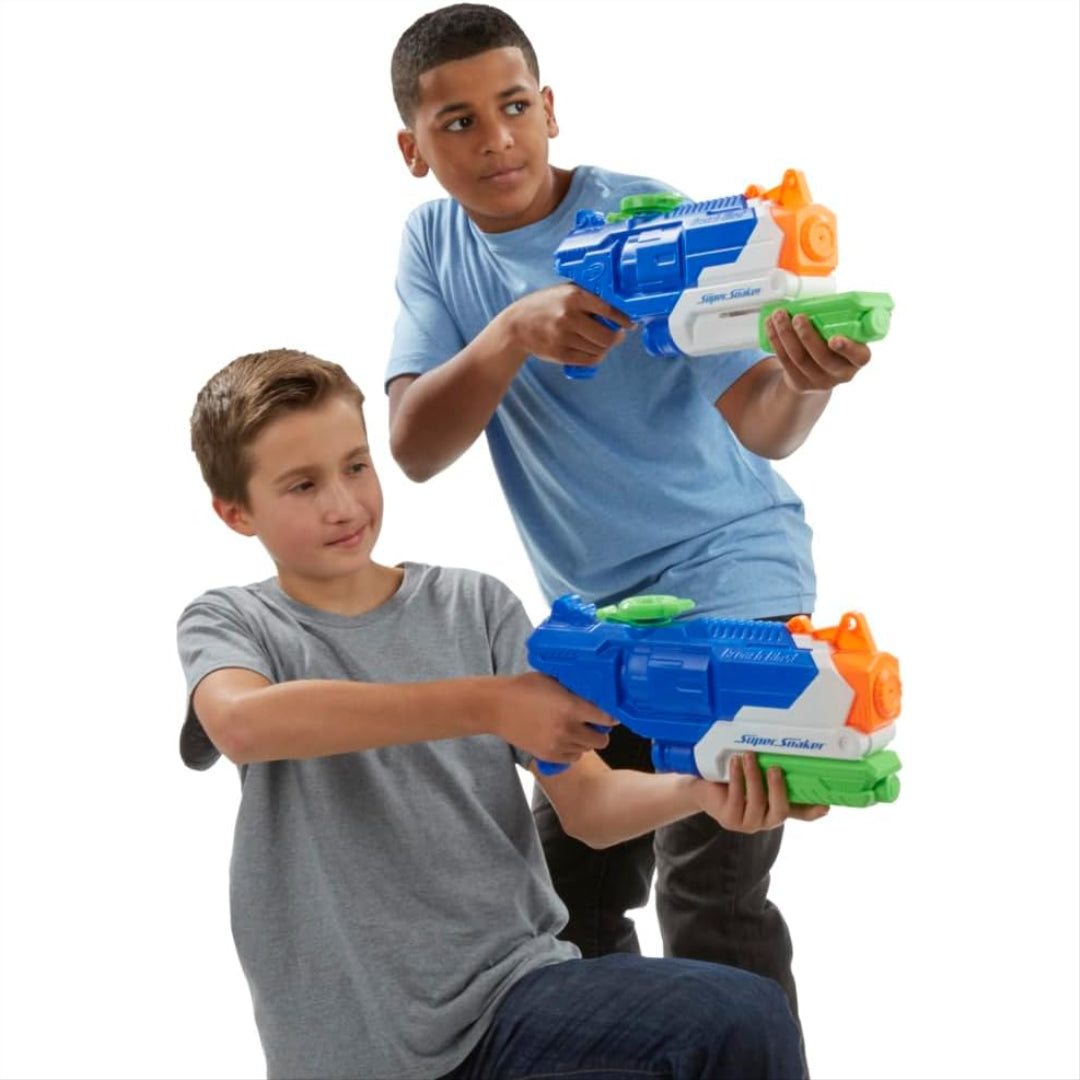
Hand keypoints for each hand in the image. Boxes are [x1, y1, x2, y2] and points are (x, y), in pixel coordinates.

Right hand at [490, 672, 615, 765]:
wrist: (497, 706)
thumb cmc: (524, 688)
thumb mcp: (554, 681)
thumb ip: (576, 690)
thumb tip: (597, 694)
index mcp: (572, 707)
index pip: (607, 718)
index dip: (611, 717)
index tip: (610, 714)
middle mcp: (567, 728)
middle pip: (601, 740)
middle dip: (599, 732)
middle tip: (591, 723)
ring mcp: (557, 744)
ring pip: (586, 750)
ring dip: (585, 741)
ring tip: (574, 729)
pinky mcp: (547, 755)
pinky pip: (572, 758)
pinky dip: (572, 750)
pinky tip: (564, 738)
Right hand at [503, 284, 631, 371]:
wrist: (516, 326)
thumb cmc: (544, 306)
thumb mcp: (564, 291)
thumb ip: (588, 296)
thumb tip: (617, 307)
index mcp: (574, 295)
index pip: (609, 310)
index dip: (624, 320)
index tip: (630, 324)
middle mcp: (569, 316)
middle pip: (607, 336)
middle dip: (616, 338)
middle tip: (617, 336)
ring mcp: (563, 337)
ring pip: (599, 349)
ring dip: (604, 347)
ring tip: (599, 341)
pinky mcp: (560, 354)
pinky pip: (589, 360)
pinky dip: (595, 357)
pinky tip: (593, 350)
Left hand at [691, 753, 828, 832]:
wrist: (704, 788)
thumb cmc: (734, 780)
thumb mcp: (756, 776)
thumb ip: (772, 773)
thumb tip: (789, 757)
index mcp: (777, 809)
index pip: (800, 814)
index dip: (813, 811)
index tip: (825, 805)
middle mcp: (766, 820)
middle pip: (780, 811)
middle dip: (778, 789)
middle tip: (775, 768)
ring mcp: (747, 823)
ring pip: (756, 801)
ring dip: (753, 776)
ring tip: (749, 756)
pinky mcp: (729, 819)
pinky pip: (736, 798)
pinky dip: (737, 778)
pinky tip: (736, 763)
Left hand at [764, 309, 870, 392]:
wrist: (816, 375)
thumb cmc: (833, 346)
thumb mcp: (845, 335)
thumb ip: (840, 322)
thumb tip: (821, 298)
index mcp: (857, 359)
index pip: (860, 356)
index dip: (848, 348)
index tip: (834, 338)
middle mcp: (841, 373)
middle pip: (823, 357)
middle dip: (808, 336)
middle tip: (798, 317)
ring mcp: (819, 381)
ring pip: (800, 359)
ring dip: (787, 335)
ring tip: (779, 316)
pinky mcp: (799, 383)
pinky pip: (785, 361)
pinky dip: (776, 341)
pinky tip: (770, 326)